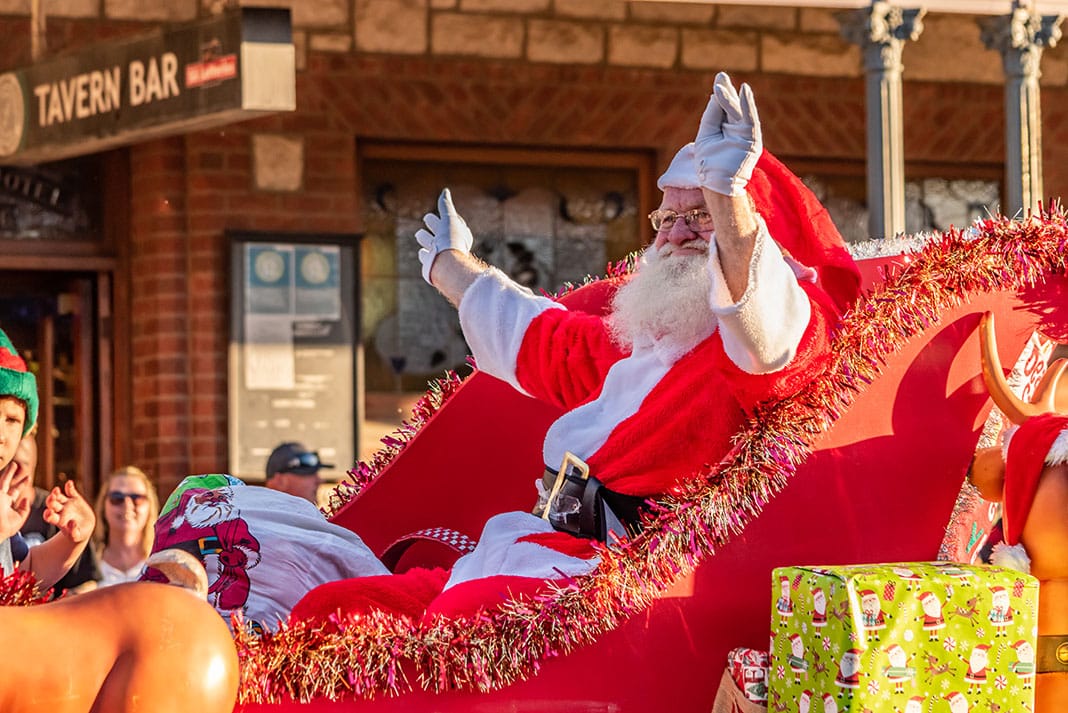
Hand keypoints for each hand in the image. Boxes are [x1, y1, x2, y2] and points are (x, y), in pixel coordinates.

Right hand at [0, 461, 29, 539]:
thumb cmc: (5, 528)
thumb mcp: (18, 519)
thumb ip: (24, 509)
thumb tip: (27, 499)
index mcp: (6, 505)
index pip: (14, 491)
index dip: (21, 484)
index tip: (28, 477)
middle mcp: (0, 499)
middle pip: (7, 483)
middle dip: (12, 474)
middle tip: (17, 465)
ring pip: (2, 481)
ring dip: (7, 472)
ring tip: (13, 463)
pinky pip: (1, 482)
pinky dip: (3, 476)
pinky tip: (4, 465)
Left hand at [42, 480, 94, 544]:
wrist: (84, 526)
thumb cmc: (77, 534)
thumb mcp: (76, 536)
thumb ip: (74, 532)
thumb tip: (72, 523)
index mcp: (57, 520)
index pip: (49, 516)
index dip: (48, 514)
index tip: (49, 513)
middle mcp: (60, 511)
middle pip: (52, 505)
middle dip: (51, 501)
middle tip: (51, 498)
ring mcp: (67, 503)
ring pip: (59, 496)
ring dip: (56, 493)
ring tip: (56, 490)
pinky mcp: (75, 498)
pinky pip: (71, 491)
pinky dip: (69, 487)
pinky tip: (69, 483)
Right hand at [415, 188, 473, 284]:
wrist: (447, 262)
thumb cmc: (451, 239)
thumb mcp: (449, 217)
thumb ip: (445, 205)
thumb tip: (445, 191)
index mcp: (461, 235)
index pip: (450, 222)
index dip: (445, 218)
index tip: (442, 216)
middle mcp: (452, 245)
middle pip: (440, 231)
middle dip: (434, 225)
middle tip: (428, 219)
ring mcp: (442, 255)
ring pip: (431, 243)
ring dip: (425, 238)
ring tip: (419, 234)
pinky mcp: (432, 264)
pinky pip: (426, 257)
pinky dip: (424, 254)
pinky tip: (422, 252)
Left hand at [694, 72, 762, 195]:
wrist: (718, 185)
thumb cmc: (709, 164)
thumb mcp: (706, 135)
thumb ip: (712, 116)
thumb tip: (715, 94)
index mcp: (726, 129)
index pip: (723, 109)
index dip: (721, 94)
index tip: (719, 79)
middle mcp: (737, 130)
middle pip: (732, 107)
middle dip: (726, 91)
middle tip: (720, 75)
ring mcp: (745, 134)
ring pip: (739, 111)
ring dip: (731, 97)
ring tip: (722, 83)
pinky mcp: (752, 139)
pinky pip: (750, 119)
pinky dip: (748, 105)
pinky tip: (745, 91)